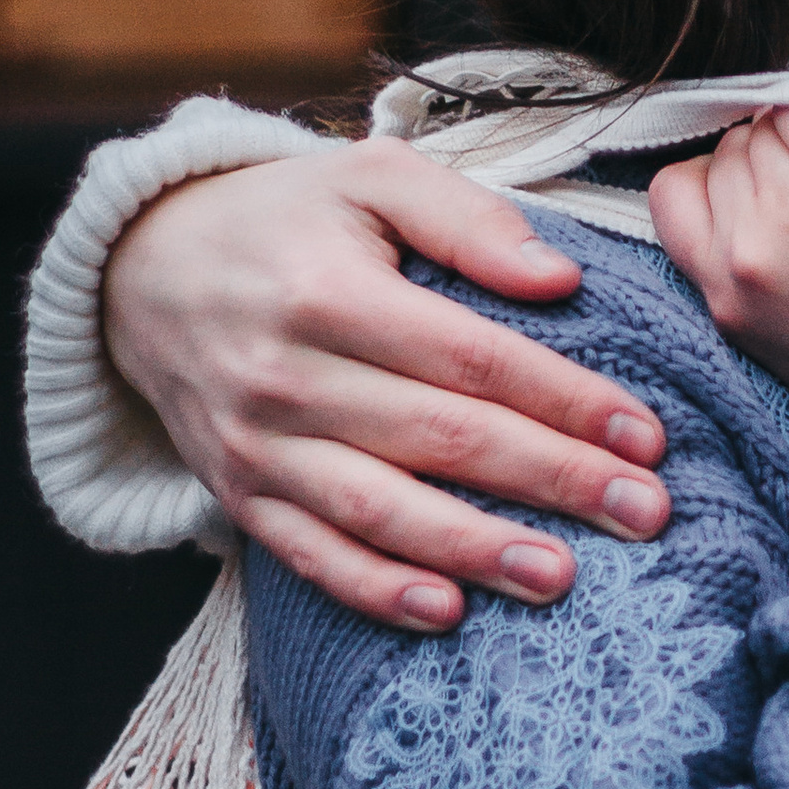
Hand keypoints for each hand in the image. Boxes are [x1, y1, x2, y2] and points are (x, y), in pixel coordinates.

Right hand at [104, 145, 674, 632]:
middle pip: (442, 439)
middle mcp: (289, 376)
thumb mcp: (370, 176)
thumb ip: (468, 218)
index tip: (645, 435)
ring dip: (477, 550)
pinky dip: (377, 590)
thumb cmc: (284, 216)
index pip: (472, 358)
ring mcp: (259, 445)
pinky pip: (311, 555)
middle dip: (552, 481)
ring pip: (380, 511)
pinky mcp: (239, 492)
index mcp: (331, 291)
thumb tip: (560, 279)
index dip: (565, 399)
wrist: (143, 267)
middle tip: (644, 514)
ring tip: (564, 575)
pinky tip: (447, 612)